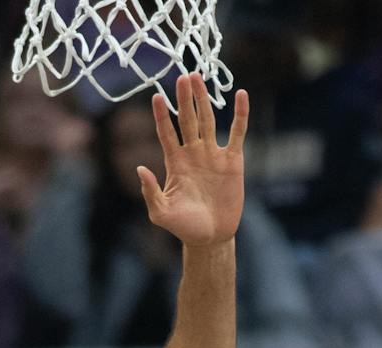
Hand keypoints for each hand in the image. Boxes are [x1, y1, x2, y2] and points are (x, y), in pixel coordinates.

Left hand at [138, 73, 247, 247]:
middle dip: (184, 99)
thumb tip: (140, 168)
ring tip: (199, 77)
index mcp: (175, 162)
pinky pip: (238, 133)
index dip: (160, 115)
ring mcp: (213, 154)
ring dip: (204, 99)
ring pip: (208, 120)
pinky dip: (240, 114)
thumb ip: (151, 192)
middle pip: (187, 119)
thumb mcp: (161, 213)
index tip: (155, 96)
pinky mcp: (233, 160)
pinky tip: (242, 95)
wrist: (211, 236)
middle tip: (182, 76)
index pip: (166, 133)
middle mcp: (193, 153)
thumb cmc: (184, 226)